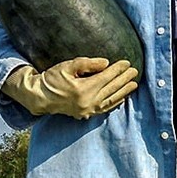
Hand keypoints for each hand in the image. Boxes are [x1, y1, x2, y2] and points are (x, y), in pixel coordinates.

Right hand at [3, 57, 138, 118]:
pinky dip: (115, 102)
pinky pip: (105, 108)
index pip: (106, 77)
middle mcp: (88, 101)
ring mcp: (88, 110)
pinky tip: (122, 97)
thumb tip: (106, 63)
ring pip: (111, 100)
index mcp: (83, 89)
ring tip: (134, 84)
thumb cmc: (52, 79)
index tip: (127, 63)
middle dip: (124, 79)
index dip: (118, 70)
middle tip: (135, 71)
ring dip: (124, 92)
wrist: (41, 97)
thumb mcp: (67, 66)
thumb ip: (87, 63)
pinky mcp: (86, 114)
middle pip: (111, 89)